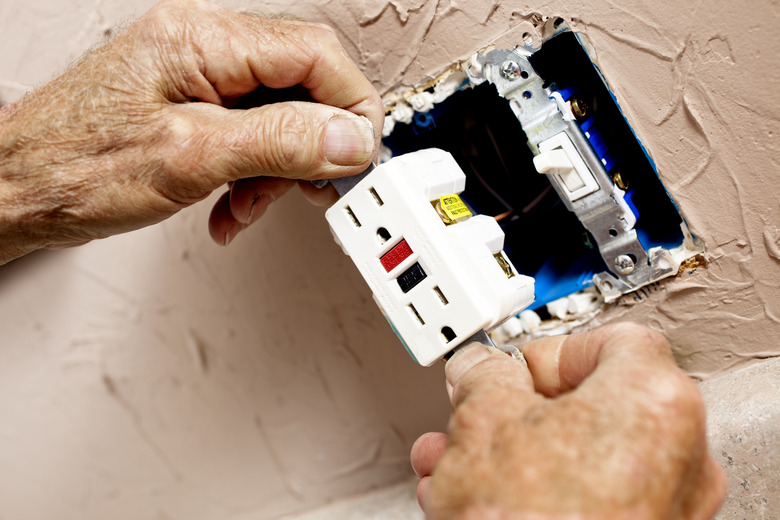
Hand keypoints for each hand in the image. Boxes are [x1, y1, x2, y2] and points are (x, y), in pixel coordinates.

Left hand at [0, 0, 382, 263]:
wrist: (17, 191)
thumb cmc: (75, 169)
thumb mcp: (190, 159)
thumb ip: (278, 142)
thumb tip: (350, 138)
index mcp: (203, 41)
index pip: (315, 55)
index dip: (350, 108)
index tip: (357, 159)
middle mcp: (204, 48)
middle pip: (302, 86)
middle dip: (312, 146)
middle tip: (310, 190)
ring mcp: (198, 79)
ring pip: (279, 117)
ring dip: (277, 171)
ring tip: (249, 206)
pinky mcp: (192, 108)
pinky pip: (249, 136)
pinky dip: (251, 177)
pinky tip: (231, 207)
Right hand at [411, 323, 725, 518]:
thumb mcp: (483, 419)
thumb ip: (484, 374)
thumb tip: (480, 371)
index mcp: (655, 402)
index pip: (610, 340)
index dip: (547, 347)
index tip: (507, 366)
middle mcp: (676, 459)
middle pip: (586, 405)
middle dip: (512, 410)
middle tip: (469, 415)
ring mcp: (660, 512)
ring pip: (575, 457)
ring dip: (508, 453)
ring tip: (452, 464)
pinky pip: (582, 501)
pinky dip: (530, 492)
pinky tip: (473, 501)